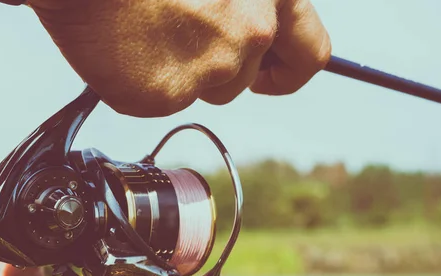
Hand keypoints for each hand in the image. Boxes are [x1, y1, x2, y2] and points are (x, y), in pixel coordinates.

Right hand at [29, 0, 330, 116]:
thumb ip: (246, 3)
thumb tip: (249, 33)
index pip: (311, 53)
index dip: (287, 69)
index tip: (266, 75)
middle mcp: (252, 31)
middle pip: (246, 77)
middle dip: (222, 71)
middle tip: (190, 51)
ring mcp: (211, 66)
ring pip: (208, 91)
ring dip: (185, 73)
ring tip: (150, 34)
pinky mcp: (167, 94)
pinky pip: (165, 101)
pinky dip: (147, 83)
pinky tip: (129, 49)